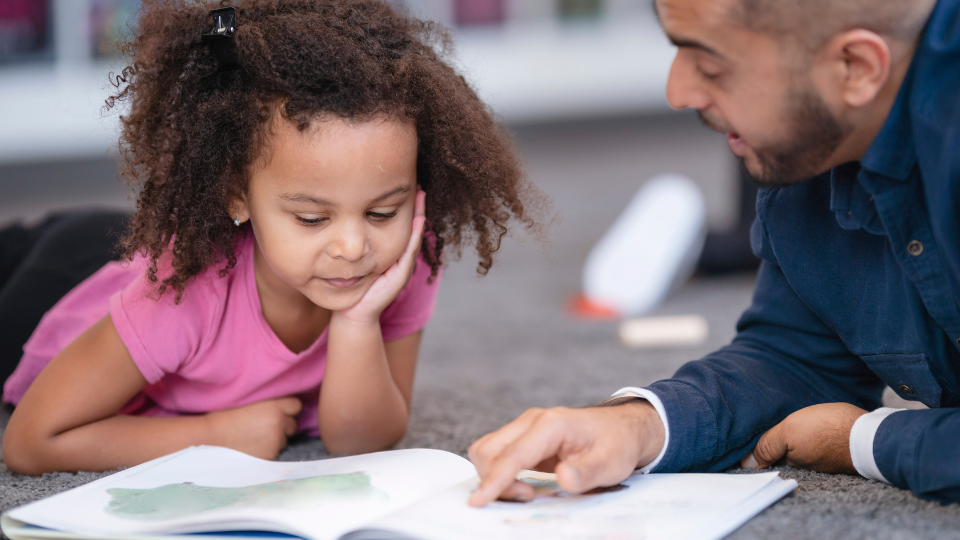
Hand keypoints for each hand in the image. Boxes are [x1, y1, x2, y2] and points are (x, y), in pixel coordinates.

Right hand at [205, 397, 301, 459]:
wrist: (210, 439)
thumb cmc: (225, 417)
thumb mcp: (250, 401)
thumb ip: (270, 403)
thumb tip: (282, 405)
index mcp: (274, 406)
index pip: (296, 405)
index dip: (287, 408)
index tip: (278, 410)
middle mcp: (279, 423)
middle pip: (293, 424)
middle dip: (283, 425)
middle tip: (264, 425)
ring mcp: (275, 441)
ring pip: (284, 439)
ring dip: (275, 438)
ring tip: (255, 437)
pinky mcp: (270, 456)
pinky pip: (276, 452)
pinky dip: (268, 450)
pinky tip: (253, 446)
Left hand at [336, 190, 425, 324]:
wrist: (354, 313)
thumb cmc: (352, 288)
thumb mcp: (355, 261)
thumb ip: (359, 245)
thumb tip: (348, 218)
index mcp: (389, 253)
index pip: (399, 225)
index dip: (404, 207)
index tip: (406, 186)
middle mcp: (399, 258)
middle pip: (411, 228)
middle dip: (416, 207)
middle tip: (419, 185)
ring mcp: (402, 266)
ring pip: (413, 237)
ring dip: (419, 216)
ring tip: (421, 196)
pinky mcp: (400, 275)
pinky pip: (409, 252)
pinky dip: (414, 236)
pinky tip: (418, 221)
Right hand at [467, 401, 664, 506]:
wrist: (622, 428)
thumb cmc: (617, 442)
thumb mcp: (611, 462)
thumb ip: (587, 472)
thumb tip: (563, 478)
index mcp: (551, 424)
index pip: (512, 454)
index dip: (494, 480)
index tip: (479, 501)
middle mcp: (532, 421)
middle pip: (489, 450)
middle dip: (494, 480)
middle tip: (527, 498)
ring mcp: (526, 428)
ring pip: (488, 450)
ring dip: (494, 476)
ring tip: (525, 493)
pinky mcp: (525, 438)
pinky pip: (499, 454)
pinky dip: (500, 473)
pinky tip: (521, 486)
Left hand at [741, 402, 866, 473]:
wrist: (871, 435)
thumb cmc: (829, 429)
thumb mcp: (791, 431)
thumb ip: (768, 444)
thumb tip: (747, 462)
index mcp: (791, 462)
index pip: (767, 457)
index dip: (757, 448)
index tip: (747, 440)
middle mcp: (806, 466)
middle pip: (782, 454)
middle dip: (774, 445)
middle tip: (763, 429)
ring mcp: (822, 461)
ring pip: (799, 449)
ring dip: (793, 440)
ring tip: (788, 426)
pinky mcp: (836, 453)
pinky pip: (816, 445)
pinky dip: (810, 438)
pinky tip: (811, 429)